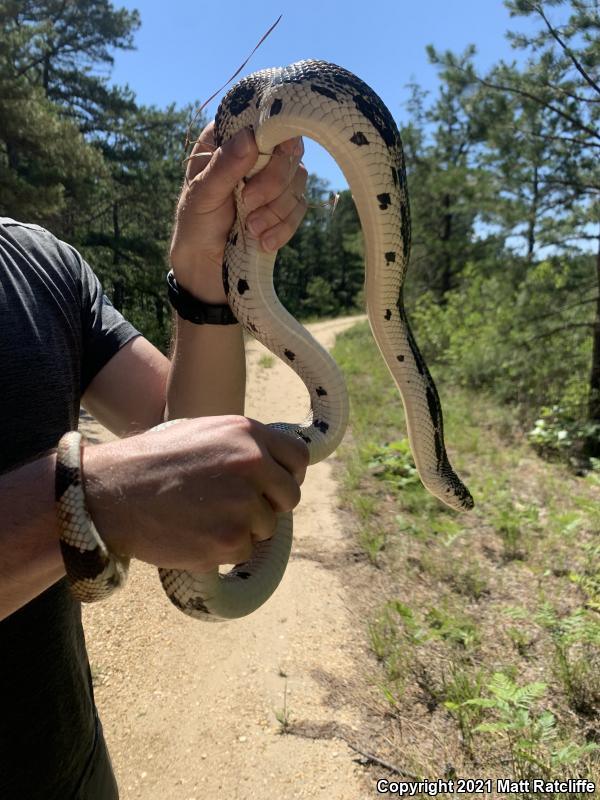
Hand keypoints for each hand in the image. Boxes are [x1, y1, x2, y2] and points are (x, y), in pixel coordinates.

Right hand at [83, 416, 308, 571]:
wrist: (111, 492)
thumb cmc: (151, 462)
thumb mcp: (202, 433)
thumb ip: (240, 446)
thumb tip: (272, 466)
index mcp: (247, 433)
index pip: (298, 457)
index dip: (288, 476)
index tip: (275, 487)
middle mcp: (253, 464)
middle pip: (290, 498)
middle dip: (269, 507)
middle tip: (236, 510)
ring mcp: (245, 502)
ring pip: (266, 528)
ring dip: (242, 529)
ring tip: (202, 518)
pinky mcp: (231, 538)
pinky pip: (245, 552)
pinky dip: (224, 550)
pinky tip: (195, 534)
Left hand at [169, 121, 307, 301]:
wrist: (205, 268)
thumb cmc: (195, 225)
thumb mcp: (202, 196)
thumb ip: (224, 167)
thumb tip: (250, 137)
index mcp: (228, 141)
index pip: (261, 119)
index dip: (274, 131)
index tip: (273, 152)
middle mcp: (255, 155)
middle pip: (288, 150)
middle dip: (273, 182)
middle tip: (248, 203)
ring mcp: (272, 181)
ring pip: (298, 181)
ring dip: (276, 210)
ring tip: (250, 229)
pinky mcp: (284, 207)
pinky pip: (300, 209)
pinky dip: (283, 228)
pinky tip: (263, 242)